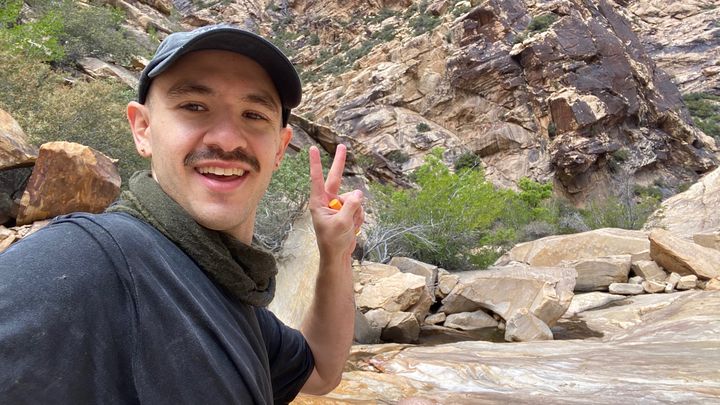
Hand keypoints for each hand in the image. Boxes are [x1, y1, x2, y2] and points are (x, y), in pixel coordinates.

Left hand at [308, 144, 363, 259]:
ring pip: (354, 199)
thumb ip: (351, 205)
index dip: (316, 163)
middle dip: (340, 163)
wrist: (338, 255)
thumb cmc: (333, 241)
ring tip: (349, 226)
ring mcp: (338, 206)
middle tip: (342, 146)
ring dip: (356, 212)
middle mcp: (327, 201)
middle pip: (336, 178)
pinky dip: (359, 218)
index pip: (317, 179)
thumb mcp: (342, 223)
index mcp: (318, 202)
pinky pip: (359, 208)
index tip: (312, 149)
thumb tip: (360, 192)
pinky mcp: (347, 211)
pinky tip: (352, 228)